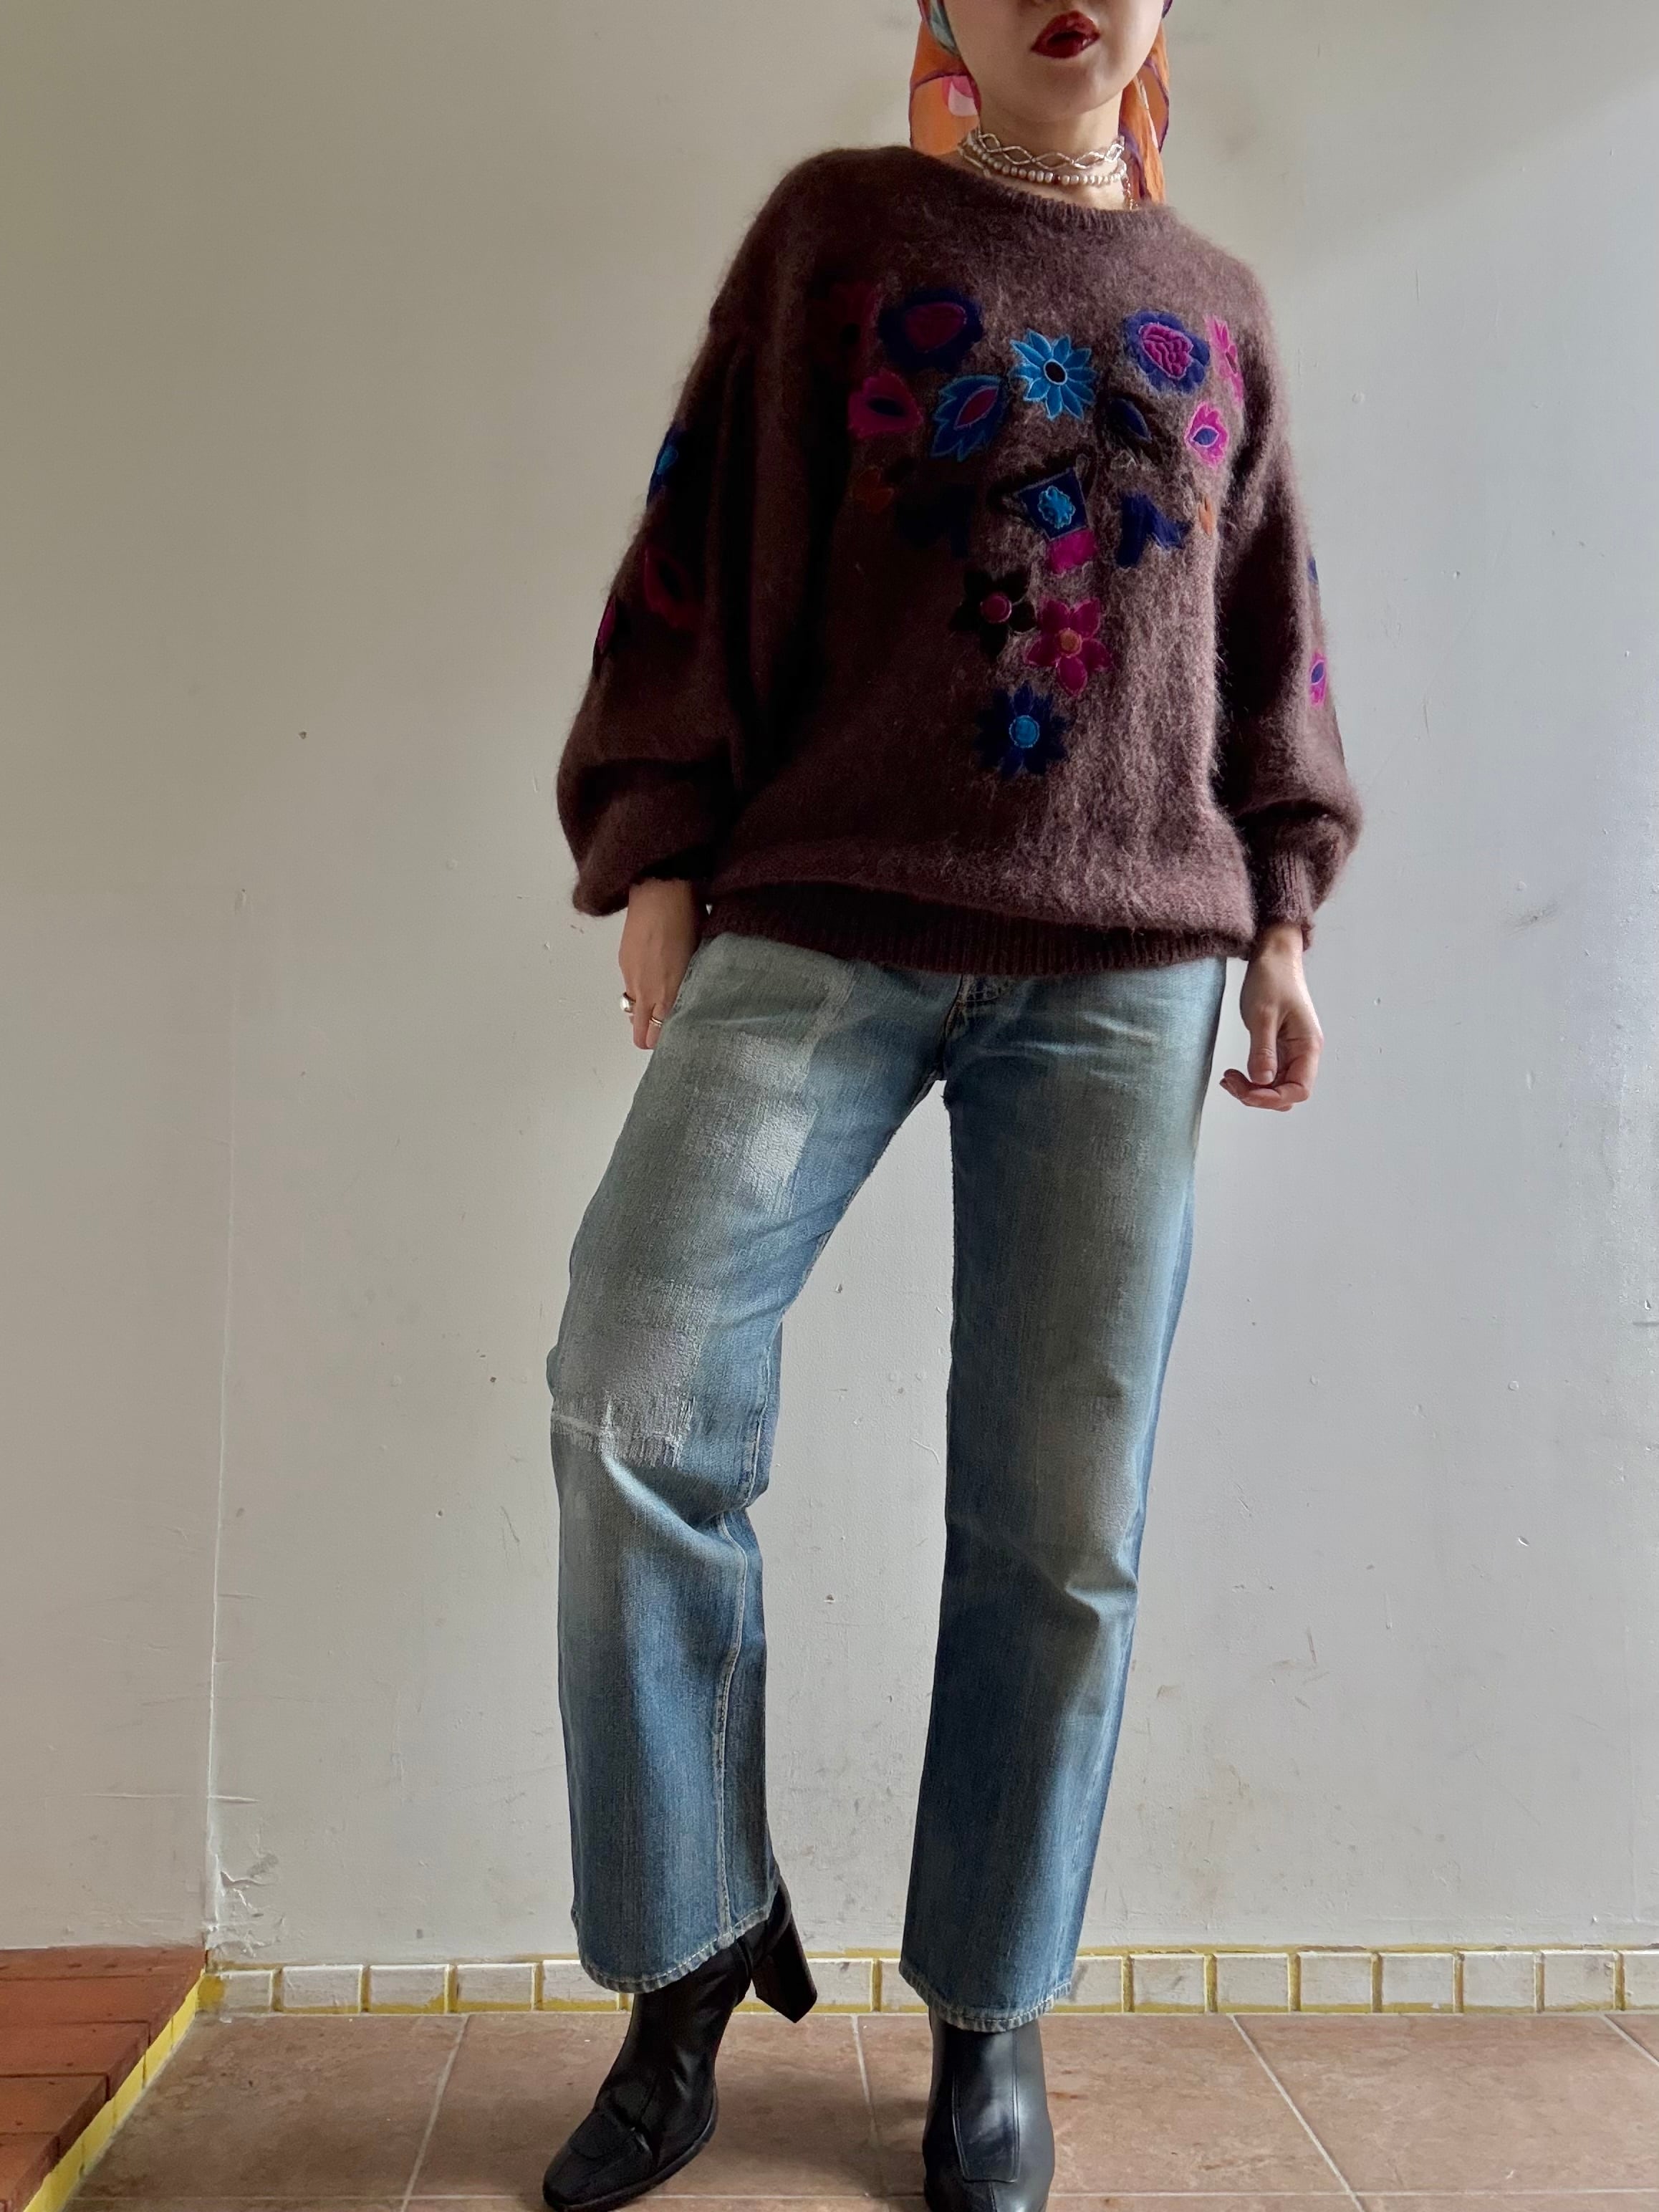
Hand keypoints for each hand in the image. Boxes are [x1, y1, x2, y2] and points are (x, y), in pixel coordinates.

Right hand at [619, 877, 701, 1049]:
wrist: (660, 891)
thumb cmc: (690, 920)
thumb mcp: (700, 956)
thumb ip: (693, 984)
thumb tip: (694, 998)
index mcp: (672, 992)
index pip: (661, 1035)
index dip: (668, 1041)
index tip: (679, 1036)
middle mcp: (649, 991)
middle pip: (640, 1035)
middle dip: (650, 1037)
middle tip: (664, 1028)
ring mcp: (633, 978)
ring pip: (633, 1012)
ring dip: (643, 1013)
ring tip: (659, 999)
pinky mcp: (624, 963)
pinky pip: (630, 989)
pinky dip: (639, 991)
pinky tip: (653, 974)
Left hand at [1219, 920, 1322, 1110]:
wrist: (1273, 956)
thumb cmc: (1272, 978)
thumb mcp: (1263, 1014)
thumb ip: (1263, 1050)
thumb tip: (1262, 1082)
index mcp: (1308, 1045)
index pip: (1299, 1090)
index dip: (1273, 1098)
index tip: (1246, 1092)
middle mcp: (1304, 1052)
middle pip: (1287, 1093)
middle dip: (1259, 1096)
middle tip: (1231, 1082)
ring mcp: (1291, 1051)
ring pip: (1276, 1086)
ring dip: (1253, 1090)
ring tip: (1229, 1078)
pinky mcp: (1279, 1047)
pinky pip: (1268, 1074)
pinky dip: (1252, 1079)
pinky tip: (1235, 1074)